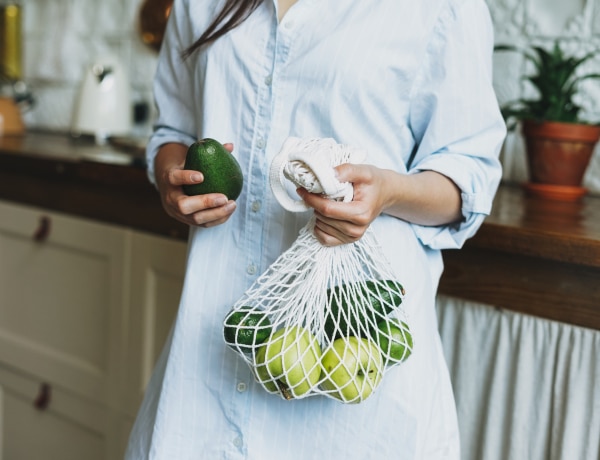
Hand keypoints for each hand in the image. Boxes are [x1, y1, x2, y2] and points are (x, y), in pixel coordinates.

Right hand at [154, 142, 236, 227]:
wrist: (170, 188)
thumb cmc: (185, 169)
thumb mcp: (191, 159)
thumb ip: (208, 153)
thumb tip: (230, 145)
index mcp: (169, 179)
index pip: (173, 178)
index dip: (186, 178)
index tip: (201, 176)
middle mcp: (170, 198)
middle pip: (183, 205)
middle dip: (204, 202)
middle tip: (223, 197)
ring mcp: (178, 213)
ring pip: (194, 218)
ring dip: (215, 213)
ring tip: (232, 204)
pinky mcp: (187, 221)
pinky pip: (203, 224)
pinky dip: (218, 219)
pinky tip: (230, 210)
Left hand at [297, 163, 462, 246]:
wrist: (384, 193)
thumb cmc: (374, 182)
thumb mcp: (364, 171)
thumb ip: (346, 171)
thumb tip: (328, 175)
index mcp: (361, 213)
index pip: (327, 209)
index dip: (311, 199)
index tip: (301, 189)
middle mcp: (357, 230)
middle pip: (323, 218)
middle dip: (315, 203)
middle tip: (318, 191)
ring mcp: (352, 237)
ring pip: (321, 227)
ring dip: (318, 213)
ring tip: (327, 201)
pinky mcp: (346, 241)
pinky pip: (323, 239)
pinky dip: (319, 227)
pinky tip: (324, 215)